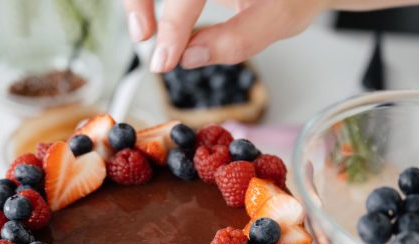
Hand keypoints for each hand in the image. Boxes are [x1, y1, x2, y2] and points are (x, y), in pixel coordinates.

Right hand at [123, 0, 418, 72]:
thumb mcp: (280, 19)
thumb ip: (236, 39)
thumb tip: (189, 58)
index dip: (171, 28)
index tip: (165, 62)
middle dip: (138, 2)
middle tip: (144, 38)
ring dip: (139, 0)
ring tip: (146, 31)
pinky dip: (154, 2)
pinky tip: (158, 23)